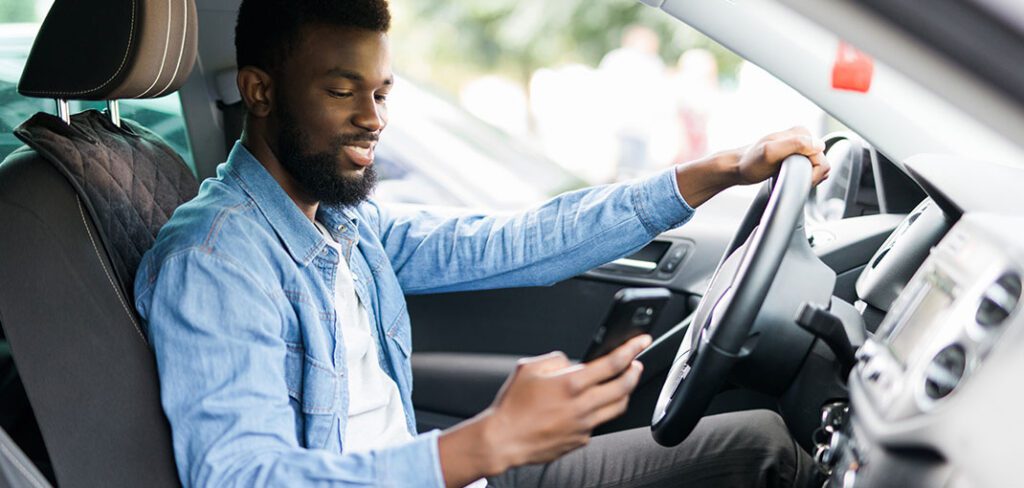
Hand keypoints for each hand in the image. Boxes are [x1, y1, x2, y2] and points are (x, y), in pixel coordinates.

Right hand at [437, 335, 650, 485]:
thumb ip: (555, 359)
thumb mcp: (528, 368)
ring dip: (624, 392)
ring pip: (617, 407)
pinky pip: (598, 423)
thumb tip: (571, 362)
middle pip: (624, 386)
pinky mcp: (580, 440)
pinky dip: (599, 411)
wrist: (503, 440)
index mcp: (570, 384)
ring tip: (622, 382)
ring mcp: (584, 425)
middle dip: (635, 371)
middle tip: (636, 363)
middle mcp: (581, 405)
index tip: (641, 341)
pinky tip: (592, 406)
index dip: (631, 349)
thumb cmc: (512, 405)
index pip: (612, 363)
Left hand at [674, 126, 829, 207]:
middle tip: (789, 178)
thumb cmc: (750, 163)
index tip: (795, 177)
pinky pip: (810, 169)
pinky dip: (804, 177)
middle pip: (821, 162)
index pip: (821, 156)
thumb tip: (818, 144)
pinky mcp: (796, 157)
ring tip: (788, 177)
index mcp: (801, 132)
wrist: (737, 168)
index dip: (812, 172)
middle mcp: (802, 137)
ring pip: (817, 167)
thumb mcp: (770, 153)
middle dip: (810, 175)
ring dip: (807, 177)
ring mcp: (800, 147)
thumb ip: (795, 145)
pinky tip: (790, 178)